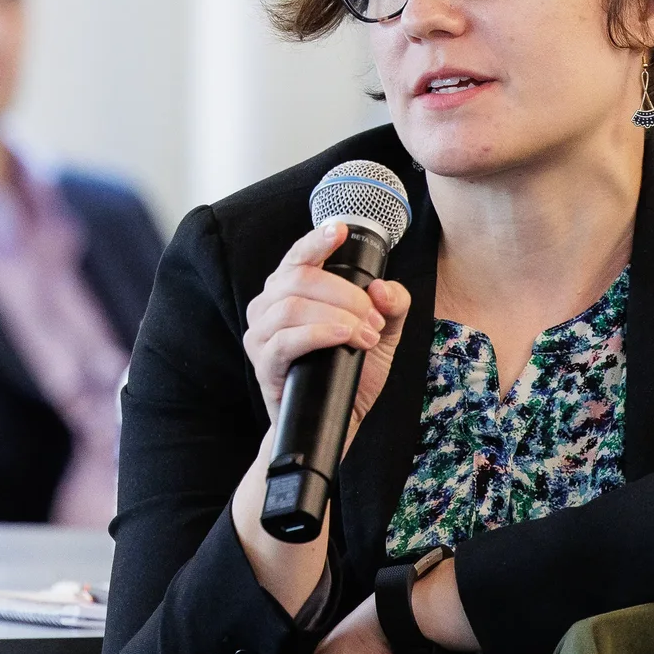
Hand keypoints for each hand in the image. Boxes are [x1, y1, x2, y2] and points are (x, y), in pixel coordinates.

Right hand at [241, 220, 410, 426]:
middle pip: (300, 278)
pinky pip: (284, 340)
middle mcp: (269, 307)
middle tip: (374, 320)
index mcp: (291, 291)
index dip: (316, 240)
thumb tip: (382, 288)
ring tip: (365, 336)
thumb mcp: (382, 333)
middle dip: (345, 295)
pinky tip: (342, 337)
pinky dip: (317, 333)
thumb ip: (392, 306)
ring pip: (291, 307)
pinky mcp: (264, 366)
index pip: (298, 256)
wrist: (336, 422)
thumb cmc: (351, 372)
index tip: (339, 230)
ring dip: (337, 316)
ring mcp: (261, 336)